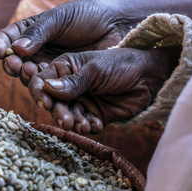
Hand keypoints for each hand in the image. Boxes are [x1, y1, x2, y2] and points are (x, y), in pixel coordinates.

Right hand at [0, 0, 130, 85]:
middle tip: (16, 66)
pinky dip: (46, 92)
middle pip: (16, 62)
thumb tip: (17, 48)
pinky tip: (47, 90)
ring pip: (31, 78)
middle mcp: (37, 52)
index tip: (1, 52)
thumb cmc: (89, 16)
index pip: (8, 39)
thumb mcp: (61, 19)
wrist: (119, 29)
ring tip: (32, 76)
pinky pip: (50, 90)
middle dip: (13, 65)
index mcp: (31, 32)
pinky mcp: (64, 83)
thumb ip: (39, 33)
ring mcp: (49, 68)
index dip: (1, 45)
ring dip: (28, 79)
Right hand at [29, 47, 180, 133]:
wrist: (152, 77)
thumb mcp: (95, 70)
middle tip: (66, 121)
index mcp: (65, 67)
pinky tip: (95, 125)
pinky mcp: (95, 114)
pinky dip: (87, 126)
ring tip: (82, 125)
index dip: (40, 92)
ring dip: (73, 122)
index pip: (42, 80)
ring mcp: (82, 100)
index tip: (45, 103)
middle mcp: (70, 85)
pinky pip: (84, 124)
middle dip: (58, 112)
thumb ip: (73, 82)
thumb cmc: (123, 64)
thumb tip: (48, 89)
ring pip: (68, 115)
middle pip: (53, 102)